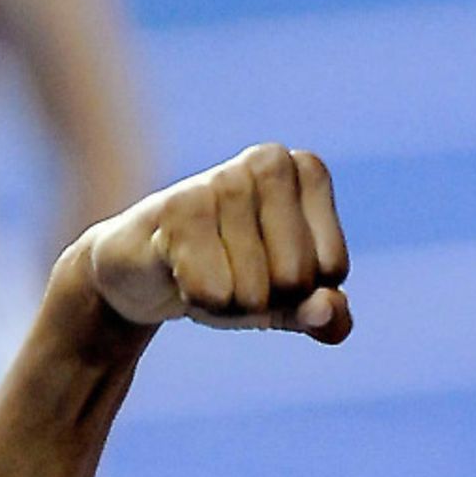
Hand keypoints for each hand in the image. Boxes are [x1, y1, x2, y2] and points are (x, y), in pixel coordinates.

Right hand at [82, 144, 351, 343]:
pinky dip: (199, 301)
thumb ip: (325, 315)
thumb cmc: (231, 275)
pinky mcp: (176, 207)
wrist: (144, 270)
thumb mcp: (288, 303)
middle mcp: (270, 161)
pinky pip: (213, 293)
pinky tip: (178, 272)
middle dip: (264, 301)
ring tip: (203, 271)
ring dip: (228, 304)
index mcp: (308, 171)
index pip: (331, 269)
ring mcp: (222, 179)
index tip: (268, 267)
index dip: (300, 291)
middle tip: (230, 273)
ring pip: (254, 293)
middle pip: (295, 279)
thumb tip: (329, 312)